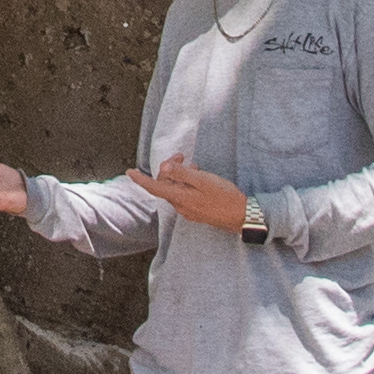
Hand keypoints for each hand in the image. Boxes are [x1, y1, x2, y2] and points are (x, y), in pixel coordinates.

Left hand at [128, 150, 248, 232]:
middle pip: (165, 185)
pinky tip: (198, 177)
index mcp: (180, 197)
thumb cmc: (224, 196)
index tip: (129, 171)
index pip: (154, 187)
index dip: (140, 179)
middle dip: (169, 169)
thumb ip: (182, 173)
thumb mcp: (203, 180)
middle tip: (182, 157)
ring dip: (179, 176)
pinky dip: (187, 184)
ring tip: (194, 166)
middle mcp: (181, 206)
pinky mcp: (197, 212)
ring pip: (175, 189)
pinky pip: (185, 195)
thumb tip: (163, 168)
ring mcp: (189, 211)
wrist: (243, 217)